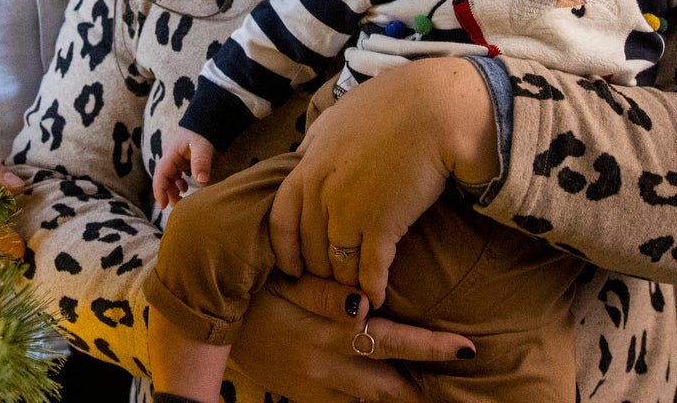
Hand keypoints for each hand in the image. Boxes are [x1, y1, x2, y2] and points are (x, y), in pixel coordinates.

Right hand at [153, 128, 214, 207]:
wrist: (205, 119)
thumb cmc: (202, 132)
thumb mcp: (203, 146)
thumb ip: (201, 162)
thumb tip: (201, 181)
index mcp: (171, 154)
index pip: (160, 175)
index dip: (159, 191)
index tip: (162, 205)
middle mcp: (169, 157)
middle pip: (162, 178)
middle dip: (166, 193)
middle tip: (176, 207)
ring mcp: (174, 158)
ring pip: (168, 178)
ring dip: (172, 190)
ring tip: (181, 200)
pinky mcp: (180, 159)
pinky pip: (175, 174)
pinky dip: (178, 184)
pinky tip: (184, 188)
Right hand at [228, 274, 472, 402]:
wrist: (210, 330)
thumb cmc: (252, 292)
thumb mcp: (284, 285)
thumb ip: (324, 295)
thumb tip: (365, 302)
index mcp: (328, 337)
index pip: (393, 343)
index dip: (432, 347)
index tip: (466, 347)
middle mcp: (328, 370)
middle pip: (391, 388)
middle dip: (425, 386)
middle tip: (457, 375)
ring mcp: (316, 389)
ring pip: (372, 401)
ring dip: (400, 393)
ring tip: (427, 386)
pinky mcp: (304, 395)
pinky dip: (370, 397)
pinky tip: (380, 383)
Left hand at [270, 58, 498, 306]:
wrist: (433, 109)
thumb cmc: (391, 105)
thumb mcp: (339, 116)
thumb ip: (315, 138)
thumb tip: (301, 153)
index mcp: (308, 166)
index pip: (281, 219)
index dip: (285, 248)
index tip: (293, 266)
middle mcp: (321, 192)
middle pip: (309, 248)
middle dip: (318, 270)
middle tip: (331, 283)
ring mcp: (349, 212)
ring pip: (336, 265)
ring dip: (346, 283)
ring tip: (355, 295)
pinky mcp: (381, 226)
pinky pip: (369, 271)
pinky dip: (373, 288)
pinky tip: (379, 297)